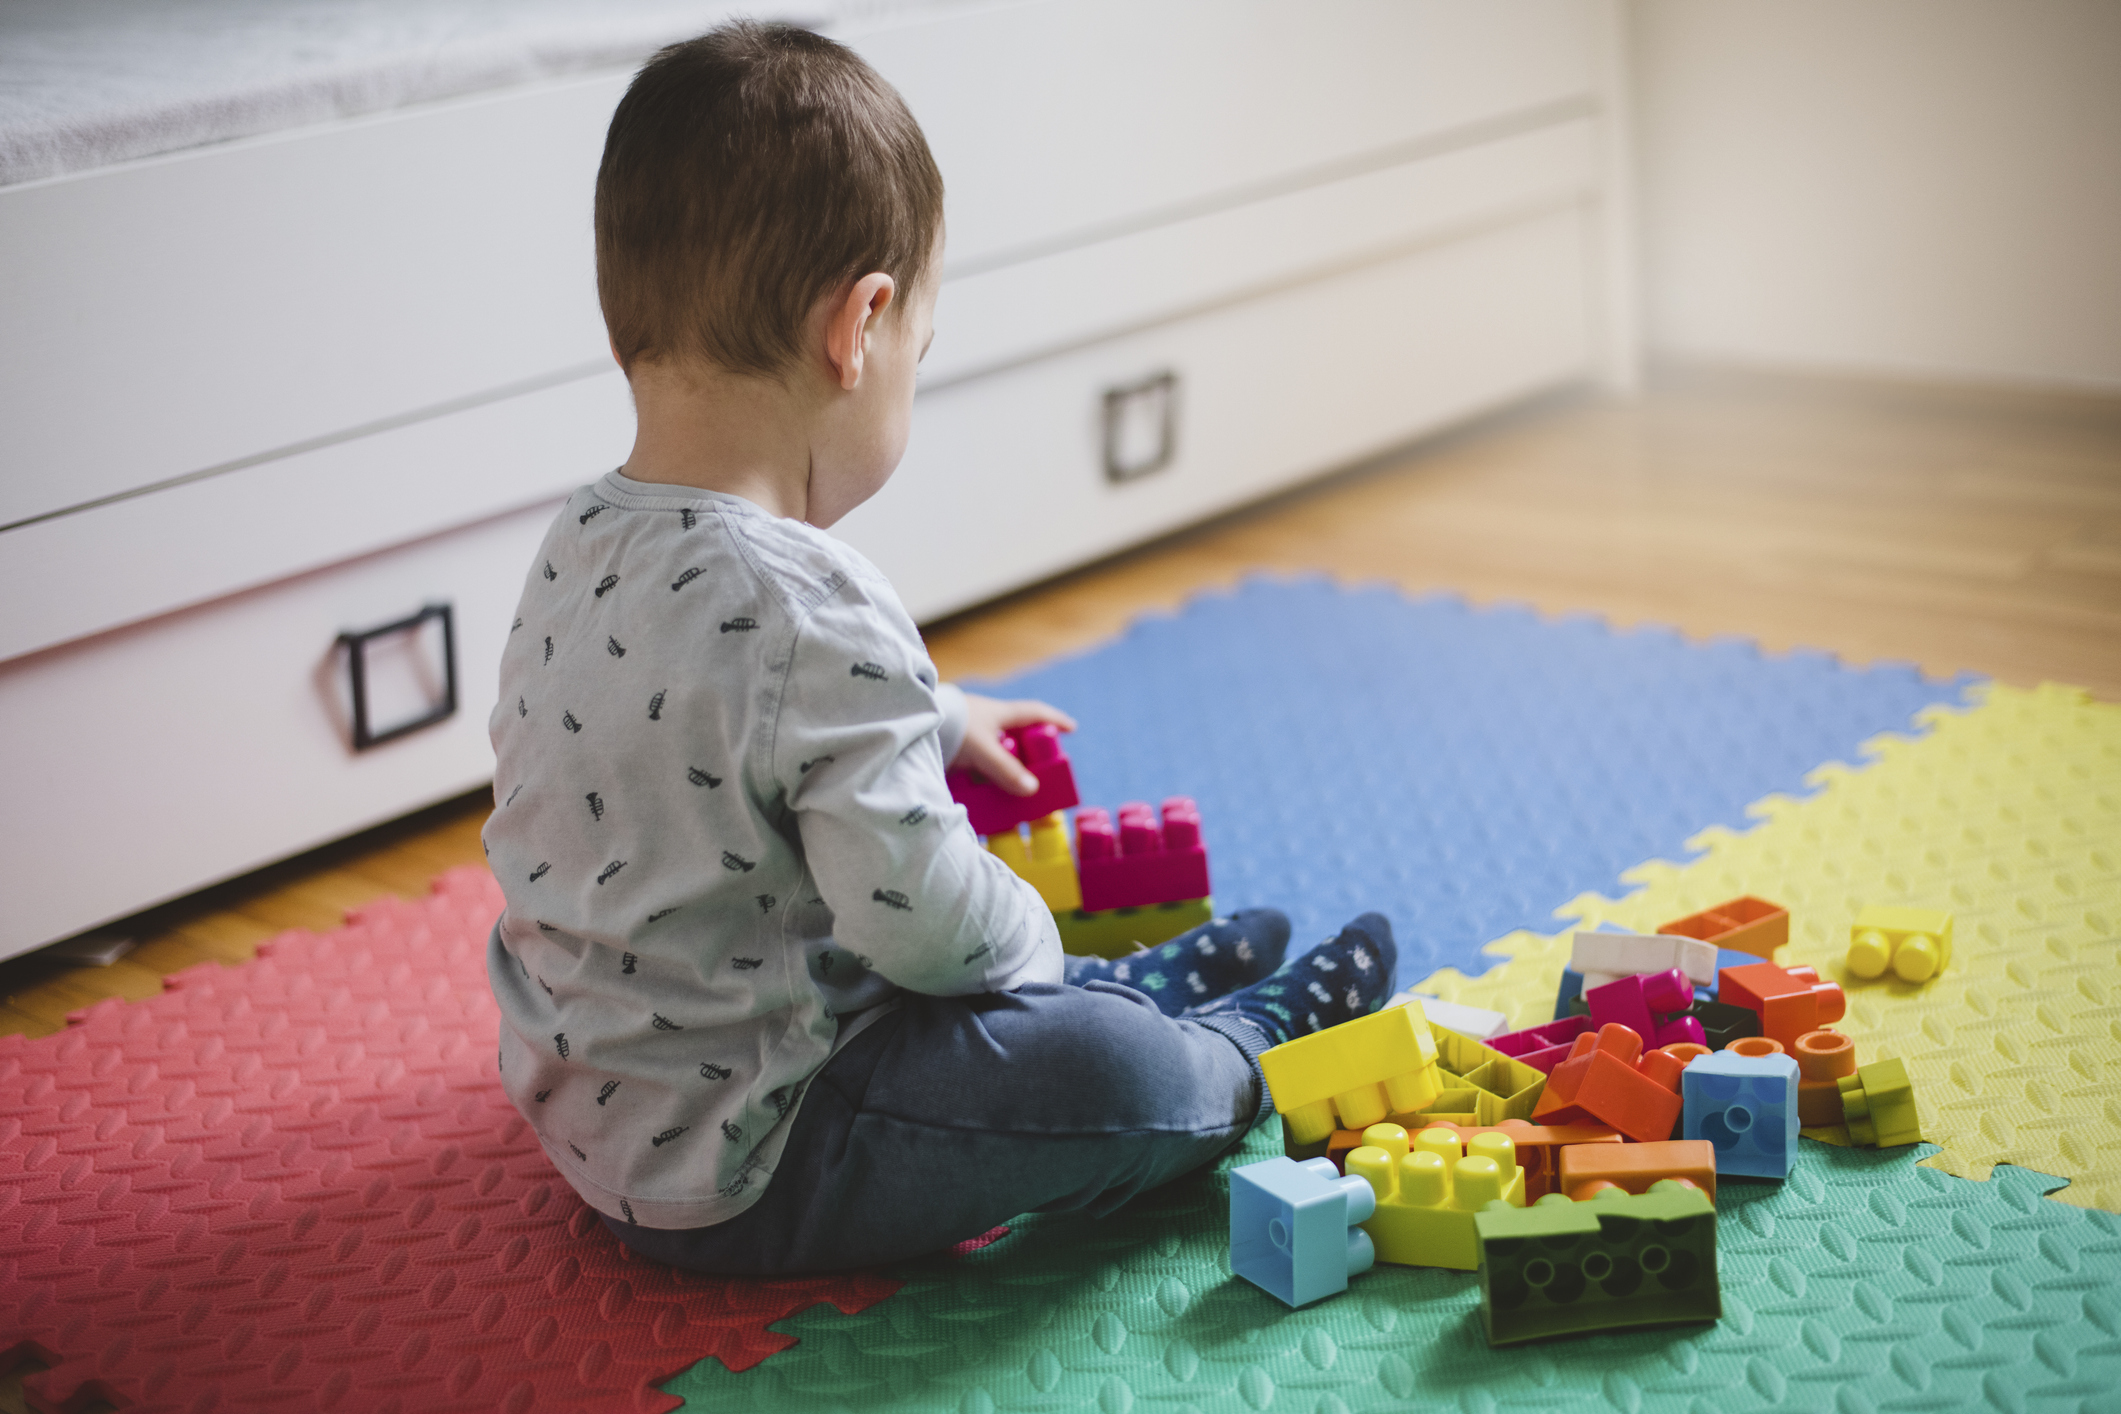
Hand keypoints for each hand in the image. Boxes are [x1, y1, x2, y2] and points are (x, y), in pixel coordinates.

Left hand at [953, 693, 1075, 794]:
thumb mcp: (983, 749)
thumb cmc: (951, 728)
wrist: (913, 724)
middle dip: (1029, 755)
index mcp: (998, 713)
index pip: (1034, 713)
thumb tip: (1032, 790)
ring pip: (995, 754)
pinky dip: (984, 778)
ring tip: (1013, 792)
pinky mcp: (954, 749)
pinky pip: (976, 765)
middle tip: (1040, 773)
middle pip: (1016, 738)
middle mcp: (985, 722)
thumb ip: (1006, 770)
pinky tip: (985, 793)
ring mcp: (969, 736)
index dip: (1054, 720)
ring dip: (1005, 770)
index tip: (1072, 729)